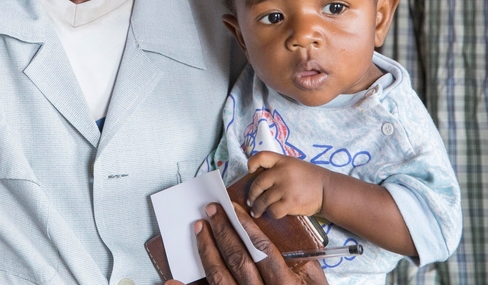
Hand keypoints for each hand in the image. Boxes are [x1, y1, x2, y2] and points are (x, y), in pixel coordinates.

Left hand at [165, 203, 327, 284]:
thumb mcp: (314, 283)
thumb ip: (301, 261)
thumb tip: (278, 237)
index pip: (262, 250)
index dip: (246, 227)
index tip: (234, 209)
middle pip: (237, 259)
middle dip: (222, 231)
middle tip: (210, 210)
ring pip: (220, 277)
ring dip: (207, 250)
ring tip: (199, 229)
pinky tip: (173, 280)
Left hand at [246, 152, 325, 218]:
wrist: (327, 189)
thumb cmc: (309, 177)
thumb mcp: (293, 165)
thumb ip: (277, 168)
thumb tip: (257, 177)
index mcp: (282, 161)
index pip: (261, 157)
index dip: (252, 163)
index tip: (250, 171)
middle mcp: (282, 172)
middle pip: (258, 183)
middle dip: (252, 195)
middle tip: (250, 201)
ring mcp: (285, 188)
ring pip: (263, 200)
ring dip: (258, 207)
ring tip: (256, 211)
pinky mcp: (290, 202)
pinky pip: (273, 210)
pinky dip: (271, 213)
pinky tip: (271, 213)